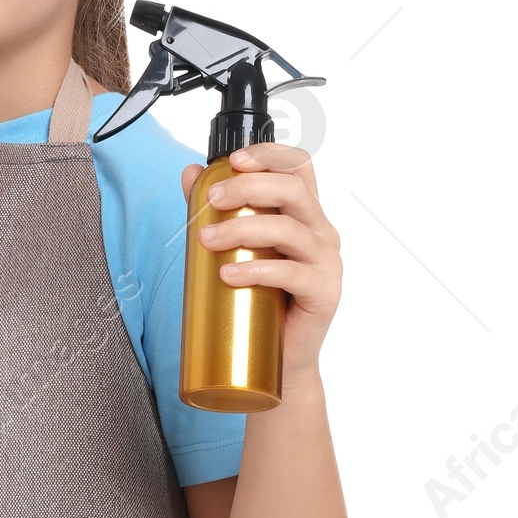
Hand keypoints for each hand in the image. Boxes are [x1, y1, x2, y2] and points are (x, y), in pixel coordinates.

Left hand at [181, 143, 341, 375]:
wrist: (282, 363)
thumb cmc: (260, 303)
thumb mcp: (236, 249)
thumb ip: (217, 210)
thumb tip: (190, 173)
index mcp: (305, 214)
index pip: (300, 167)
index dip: (271, 155)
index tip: (234, 160)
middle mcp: (321, 231)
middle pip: (293, 191)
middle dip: (248, 188)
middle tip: (210, 201)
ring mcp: (326, 262)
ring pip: (289, 229)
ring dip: (243, 228)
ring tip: (207, 240)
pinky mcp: (324, 292)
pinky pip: (292, 274)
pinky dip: (256, 271)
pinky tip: (228, 275)